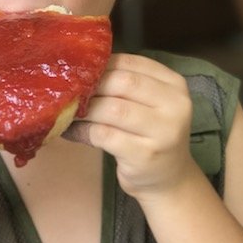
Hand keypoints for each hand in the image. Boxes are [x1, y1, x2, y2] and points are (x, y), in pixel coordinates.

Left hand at [65, 54, 196, 200]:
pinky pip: (104, 135)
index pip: (130, 62)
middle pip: (122, 82)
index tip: (80, 72)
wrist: (170, 180)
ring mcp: (163, 131)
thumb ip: (125, 85)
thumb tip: (77, 70)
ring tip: (68, 111)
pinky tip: (71, 131)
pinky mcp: (145, 155)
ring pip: (112, 109)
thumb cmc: (151, 135)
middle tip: (70, 92)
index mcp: (174, 84)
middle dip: (92, 86)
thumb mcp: (149, 104)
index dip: (100, 65)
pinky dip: (82, 131)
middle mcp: (175, 105)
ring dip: (84, 109)